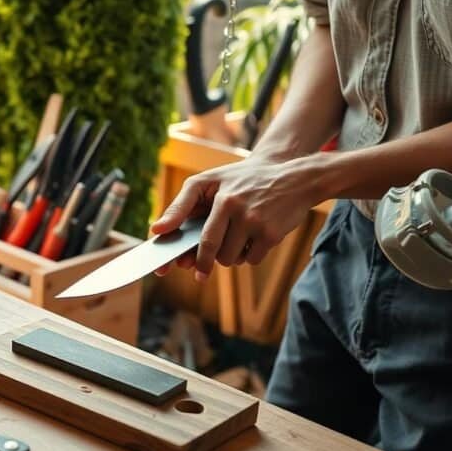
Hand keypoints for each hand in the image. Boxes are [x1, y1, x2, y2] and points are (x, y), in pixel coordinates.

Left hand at [151, 154, 327, 280]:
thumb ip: (181, 205)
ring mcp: (256, 222)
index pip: (196, 229)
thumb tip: (156, 230)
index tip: (165, 270)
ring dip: (228, 257)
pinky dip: (248, 255)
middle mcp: (237, 207)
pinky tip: (253, 239)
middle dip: (203, 264)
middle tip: (200, 272)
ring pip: (230, 259)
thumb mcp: (210, 181)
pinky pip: (251, 260)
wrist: (295, 178)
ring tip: (234, 239)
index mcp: (219, 194)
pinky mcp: (272, 235)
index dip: (183, 252)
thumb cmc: (242, 181)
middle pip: (213, 251)